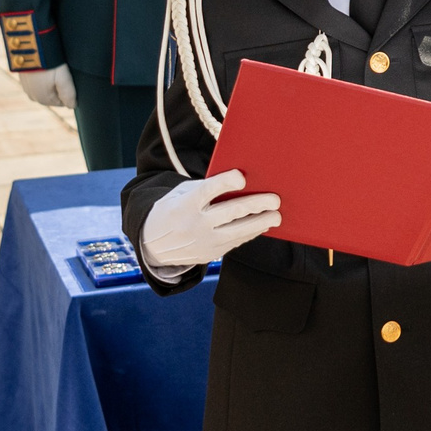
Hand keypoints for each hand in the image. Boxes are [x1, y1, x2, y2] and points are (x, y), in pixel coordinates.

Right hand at [17, 64, 75, 109]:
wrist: (30, 48)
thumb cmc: (49, 63)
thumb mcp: (63, 79)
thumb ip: (69, 95)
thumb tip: (72, 106)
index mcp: (44, 100)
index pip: (62, 102)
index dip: (67, 91)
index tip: (66, 77)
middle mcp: (33, 97)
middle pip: (53, 96)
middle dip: (58, 87)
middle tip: (60, 72)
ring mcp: (26, 88)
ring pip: (45, 89)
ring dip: (50, 81)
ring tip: (51, 68)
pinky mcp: (22, 79)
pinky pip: (37, 82)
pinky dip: (42, 76)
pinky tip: (44, 67)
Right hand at [143, 172, 281, 276]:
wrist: (153, 243)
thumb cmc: (174, 209)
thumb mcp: (180, 194)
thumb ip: (205, 188)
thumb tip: (239, 182)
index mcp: (186, 204)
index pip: (208, 190)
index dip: (225, 183)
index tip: (241, 177)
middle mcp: (196, 224)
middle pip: (230, 212)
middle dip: (255, 205)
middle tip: (274, 199)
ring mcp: (204, 241)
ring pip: (238, 232)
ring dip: (260, 223)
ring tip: (276, 216)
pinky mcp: (211, 254)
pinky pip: (235, 242)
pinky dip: (250, 233)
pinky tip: (262, 225)